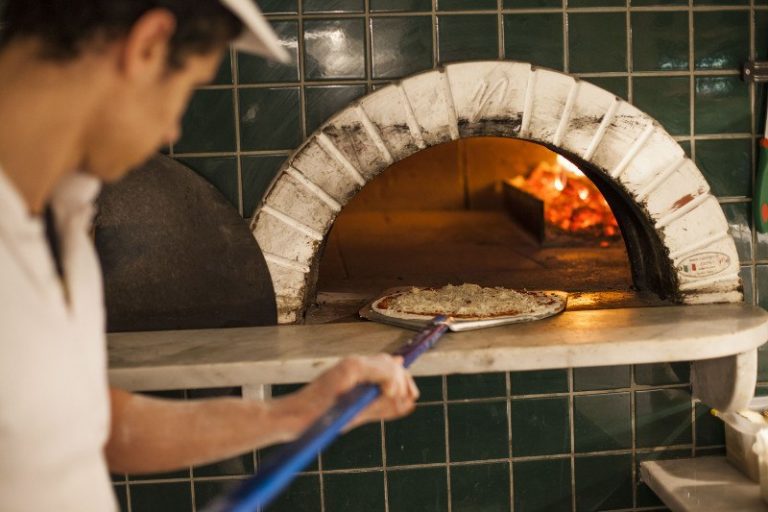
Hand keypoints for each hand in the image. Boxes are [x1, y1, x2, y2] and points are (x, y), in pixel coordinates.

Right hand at [271, 354, 419, 439]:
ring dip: (399, 381)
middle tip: (408, 397)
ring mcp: (351, 364)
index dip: (404, 380)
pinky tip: (389, 392)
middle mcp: (355, 363)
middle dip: (405, 381)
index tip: (411, 396)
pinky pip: (379, 368)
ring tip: (395, 396)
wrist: (297, 419)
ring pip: (388, 364)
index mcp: (358, 372)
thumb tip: (410, 400)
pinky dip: (390, 379)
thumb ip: (383, 404)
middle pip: (391, 363)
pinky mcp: (348, 369)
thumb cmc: (324, 417)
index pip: (389, 366)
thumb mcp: (360, 412)